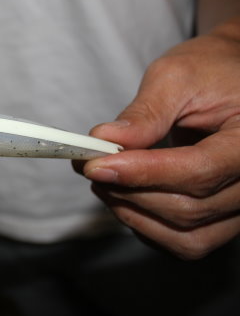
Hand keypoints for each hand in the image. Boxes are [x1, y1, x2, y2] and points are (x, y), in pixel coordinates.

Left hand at [77, 18, 239, 258]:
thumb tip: (104, 140)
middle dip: (129, 191)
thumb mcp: (177, 76)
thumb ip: (144, 112)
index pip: (199, 171)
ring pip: (186, 236)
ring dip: (134, 214)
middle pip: (189, 208)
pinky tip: (123, 198)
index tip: (96, 165)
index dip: (143, 173)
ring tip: (103, 182)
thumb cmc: (211, 72)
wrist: (232, 82)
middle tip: (89, 167)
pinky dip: (147, 227)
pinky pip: (186, 242)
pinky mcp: (224, 219)